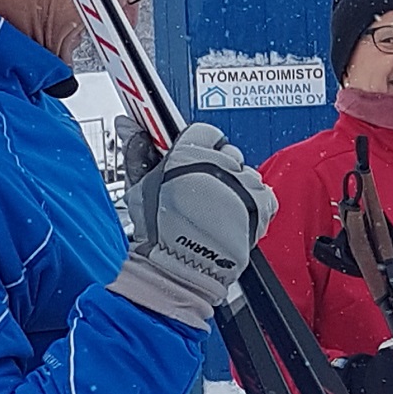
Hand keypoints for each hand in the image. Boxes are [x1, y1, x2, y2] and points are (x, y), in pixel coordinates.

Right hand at [107, 122, 277, 326]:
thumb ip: (137, 152)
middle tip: (205, 192)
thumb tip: (128, 125)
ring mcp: (242, 184)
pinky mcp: (260, 205)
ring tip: (219, 212)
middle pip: (229, 152)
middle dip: (220, 168)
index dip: (203, 147)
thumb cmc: (159, 232)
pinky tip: (236, 220)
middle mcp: (218, 164)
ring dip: (238, 188)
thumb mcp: (140, 187)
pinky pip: (264, 195)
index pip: (206, 132)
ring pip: (247, 174)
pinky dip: (255, 207)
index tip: (198, 160)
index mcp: (188, 154)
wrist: (183, 269)